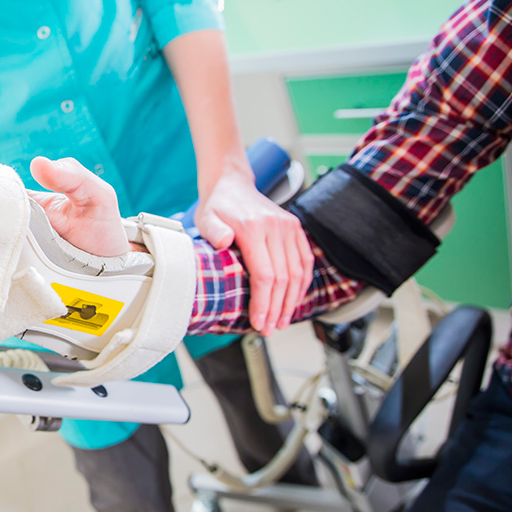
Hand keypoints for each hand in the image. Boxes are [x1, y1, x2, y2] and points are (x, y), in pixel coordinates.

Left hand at [194, 166, 312, 335]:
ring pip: (298, 272)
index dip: (264, 303)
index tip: (259, 322)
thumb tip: (224, 242)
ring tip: (282, 321)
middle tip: (269, 329)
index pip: (265, 275)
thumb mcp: (207, 217)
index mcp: (254, 228)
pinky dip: (302, 283)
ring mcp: (289, 227)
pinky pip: (305, 260)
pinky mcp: (295, 228)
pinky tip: (294, 300)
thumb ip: (214, 231)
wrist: (232, 183)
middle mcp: (276, 227)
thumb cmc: (217, 205)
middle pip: (283, 278)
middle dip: (277, 308)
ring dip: (291, 301)